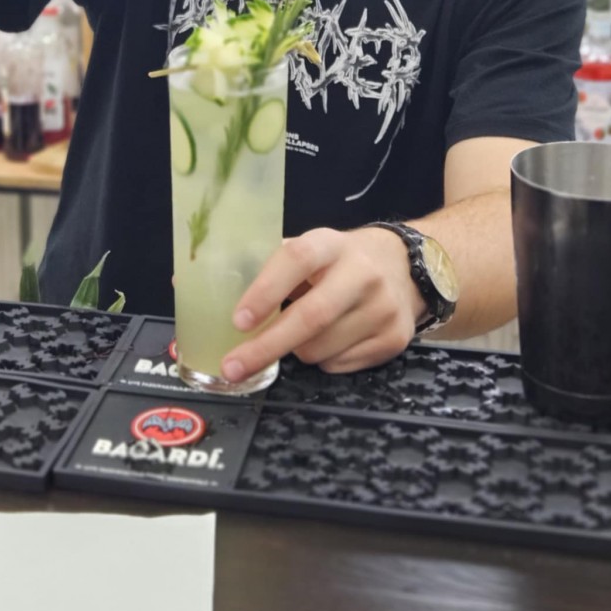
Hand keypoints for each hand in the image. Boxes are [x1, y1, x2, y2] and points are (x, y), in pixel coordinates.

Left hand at [221, 227, 425, 381]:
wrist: (407, 267)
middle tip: (233, 366)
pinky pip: (340, 365)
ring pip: (321, 349)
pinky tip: (330, 339)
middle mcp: (362, 274)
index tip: (239, 321)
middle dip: (267, 346)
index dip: (266, 290)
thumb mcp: (312, 248)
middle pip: (312, 317)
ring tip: (300, 334)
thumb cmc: (340, 260)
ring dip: (296, 351)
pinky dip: (323, 360)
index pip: (297, 260)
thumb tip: (203, 284)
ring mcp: (382, 308)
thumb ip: (271, 265)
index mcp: (331, 244)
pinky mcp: (395, 339)